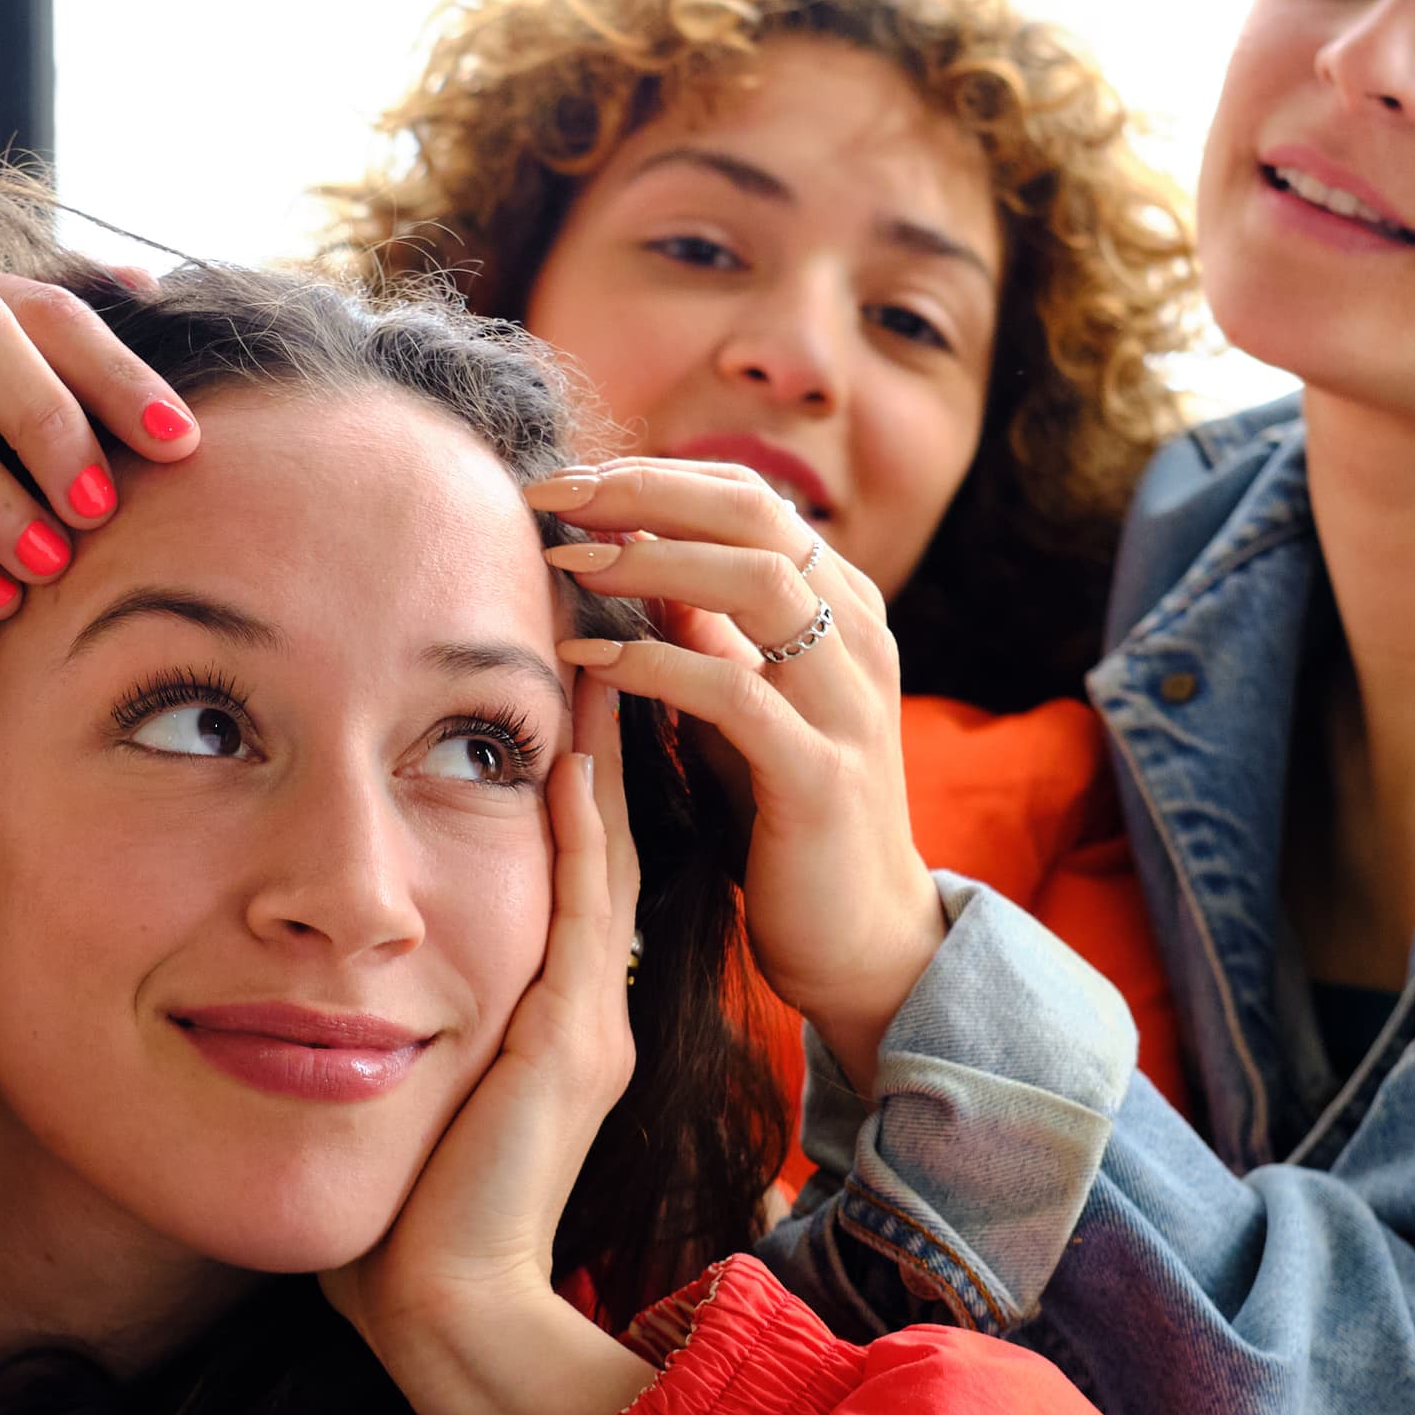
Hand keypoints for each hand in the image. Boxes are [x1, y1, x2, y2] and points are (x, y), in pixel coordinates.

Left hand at [321, 669, 659, 1414]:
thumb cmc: (387, 1220)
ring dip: (597, 750)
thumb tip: (285, 969)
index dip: (548, 771)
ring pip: (599, 854)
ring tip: (593, 646)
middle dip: (588, 734)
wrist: (437, 1314)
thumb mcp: (377, 1088)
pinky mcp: (572, 1044)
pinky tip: (568, 748)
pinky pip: (583, 906)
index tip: (525, 680)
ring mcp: (583, 1023)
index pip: (550, 866)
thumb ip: (361, 1023)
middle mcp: (576, 1009)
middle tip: (583, 625)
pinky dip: (578, 824)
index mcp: (538, 1017)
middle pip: (591, 838)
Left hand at [527, 459, 946, 1086]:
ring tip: (566, 560)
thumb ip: (709, 632)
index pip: (752, 497)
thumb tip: (641, 551)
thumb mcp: (745, 706)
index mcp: (845, 610)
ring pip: (758, 581)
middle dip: (645, 489)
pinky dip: (654, 662)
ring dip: (649, 558)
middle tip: (553, 492)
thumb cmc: (790, 818)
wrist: (861, 939)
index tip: (570, 479)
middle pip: (757, 512)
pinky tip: (589, 658)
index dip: (658, 474)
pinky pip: (732, 691)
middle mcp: (860, 640)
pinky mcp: (821, 774)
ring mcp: (849, 704)